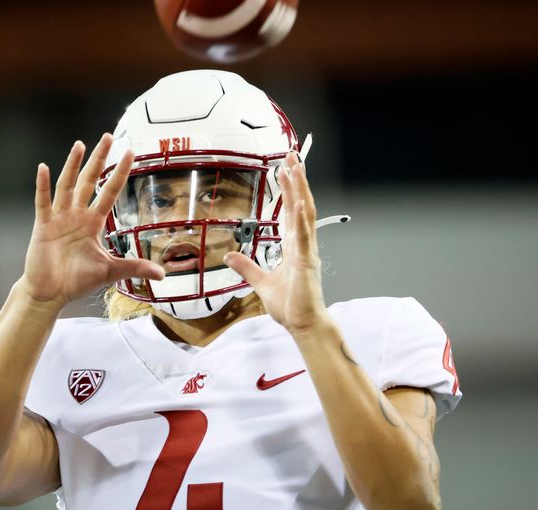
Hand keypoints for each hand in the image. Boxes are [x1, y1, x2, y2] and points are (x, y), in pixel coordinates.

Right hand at [17, 134, 164, 309]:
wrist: (50, 293)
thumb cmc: (77, 280)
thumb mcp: (110, 272)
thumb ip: (134, 267)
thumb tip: (162, 274)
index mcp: (93, 223)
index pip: (109, 192)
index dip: (119, 173)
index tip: (131, 152)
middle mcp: (77, 215)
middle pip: (89, 181)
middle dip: (99, 159)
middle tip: (108, 137)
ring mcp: (59, 218)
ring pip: (67, 186)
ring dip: (72, 165)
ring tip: (80, 145)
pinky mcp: (43, 226)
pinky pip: (43, 202)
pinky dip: (43, 186)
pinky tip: (44, 168)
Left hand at [223, 152, 328, 333]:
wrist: (303, 324)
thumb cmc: (290, 305)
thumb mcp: (261, 282)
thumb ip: (247, 267)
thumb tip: (230, 256)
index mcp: (294, 247)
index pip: (291, 211)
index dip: (289, 190)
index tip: (286, 169)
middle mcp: (303, 244)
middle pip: (300, 204)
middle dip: (297, 180)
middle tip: (293, 156)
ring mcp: (307, 252)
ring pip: (305, 214)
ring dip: (300, 190)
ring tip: (296, 168)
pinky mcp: (307, 263)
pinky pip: (305, 237)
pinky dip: (301, 219)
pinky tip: (299, 203)